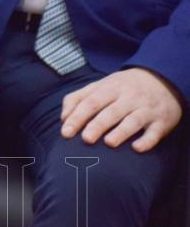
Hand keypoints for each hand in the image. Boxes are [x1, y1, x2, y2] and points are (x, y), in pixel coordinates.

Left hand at [61, 67, 182, 151]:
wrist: (162, 79)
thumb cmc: (123, 87)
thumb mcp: (100, 86)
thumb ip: (78, 98)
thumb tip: (63, 118)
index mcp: (110, 88)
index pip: (90, 102)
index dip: (77, 117)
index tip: (65, 132)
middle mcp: (128, 98)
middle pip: (111, 112)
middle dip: (97, 125)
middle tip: (86, 139)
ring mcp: (146, 109)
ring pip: (133, 120)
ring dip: (121, 132)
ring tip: (109, 143)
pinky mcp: (162, 121)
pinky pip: (155, 132)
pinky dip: (147, 140)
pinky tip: (136, 148)